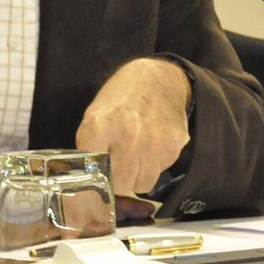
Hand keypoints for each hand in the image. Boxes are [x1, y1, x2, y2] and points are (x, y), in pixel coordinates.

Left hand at [76, 58, 191, 196]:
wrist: (159, 78)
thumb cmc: (123, 96)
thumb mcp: (95, 114)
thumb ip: (91, 147)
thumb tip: (90, 178)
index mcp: (99, 126)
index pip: (93, 174)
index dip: (95, 177)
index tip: (98, 172)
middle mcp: (126, 136)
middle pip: (119, 185)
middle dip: (118, 179)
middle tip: (119, 165)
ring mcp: (152, 143)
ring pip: (141, 185)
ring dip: (138, 176)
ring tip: (136, 155)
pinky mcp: (172, 147)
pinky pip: (160, 173)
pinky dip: (155, 166)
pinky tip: (151, 147)